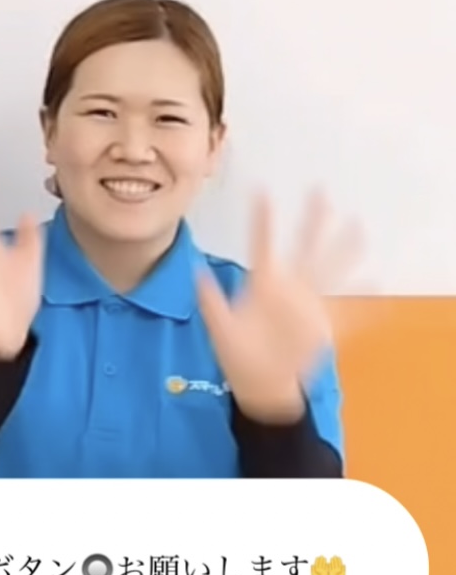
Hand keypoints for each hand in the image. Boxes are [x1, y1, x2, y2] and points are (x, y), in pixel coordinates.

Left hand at [196, 192, 364, 423]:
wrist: (258, 383)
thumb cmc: (238, 353)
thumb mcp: (219, 327)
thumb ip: (210, 301)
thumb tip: (195, 271)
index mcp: (263, 283)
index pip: (263, 245)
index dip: (262, 220)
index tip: (261, 191)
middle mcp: (289, 288)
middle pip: (304, 247)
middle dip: (312, 221)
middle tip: (320, 191)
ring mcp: (309, 306)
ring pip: (330, 271)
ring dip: (344, 251)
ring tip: (357, 226)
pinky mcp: (325, 328)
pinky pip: (351, 315)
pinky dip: (367, 305)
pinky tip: (379, 287)